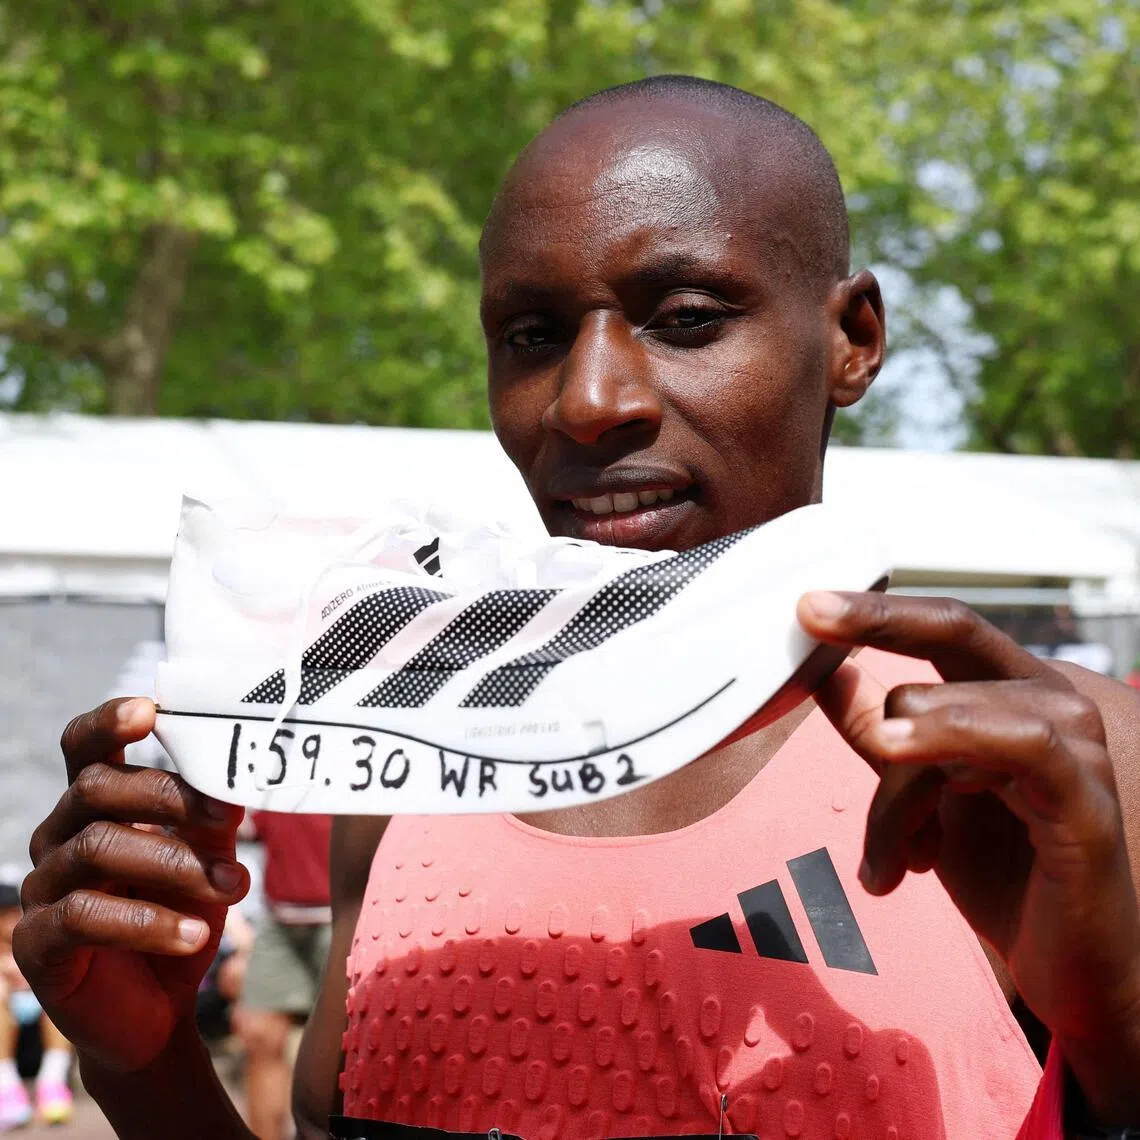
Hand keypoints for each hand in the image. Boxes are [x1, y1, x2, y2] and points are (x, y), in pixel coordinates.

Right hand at [13, 698, 247, 1072]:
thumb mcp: (208, 859)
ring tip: (234, 887)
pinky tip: (196, 935)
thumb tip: (238, 780)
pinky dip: (149, 923)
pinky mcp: (37, 943)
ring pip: (97, 848)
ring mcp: (43, 888)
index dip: (110, 721)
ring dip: (175, 865)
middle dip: (171, 798)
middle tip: (231, 818)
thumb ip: (214, 818)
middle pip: (98, 789)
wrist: (157, 1011)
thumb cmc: (182, 914)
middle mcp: (60, 836)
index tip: (151, 709)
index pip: (85, 747)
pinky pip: (83, 916)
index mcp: (96, 805)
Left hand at [797, 591, 1139, 1123]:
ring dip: (897, 794)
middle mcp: (1046, 703)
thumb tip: (824, 673)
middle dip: (876, 639)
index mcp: (1005, 695)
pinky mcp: (1086, 800)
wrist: (1065, 967)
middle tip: (813, 626)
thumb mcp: (917, 795)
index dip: (875, 608)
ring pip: (950, 716)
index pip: (941, 627)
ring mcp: (1074, 748)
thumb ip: (879, 731)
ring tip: (887, 858)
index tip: (806, 604)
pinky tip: (907, 790)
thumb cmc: (997, 873)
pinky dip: (952, 747)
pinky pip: (1020, 744)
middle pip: (949, 644)